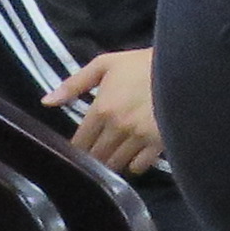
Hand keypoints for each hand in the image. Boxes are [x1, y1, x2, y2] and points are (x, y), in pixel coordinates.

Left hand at [41, 46, 164, 173]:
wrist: (184, 67)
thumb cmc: (142, 64)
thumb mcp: (106, 64)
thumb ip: (74, 84)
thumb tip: (46, 102)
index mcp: (102, 110)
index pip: (80, 142)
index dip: (76, 147)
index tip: (79, 147)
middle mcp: (117, 129)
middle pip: (96, 156)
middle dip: (92, 156)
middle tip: (95, 152)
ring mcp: (138, 140)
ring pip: (115, 164)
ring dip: (111, 162)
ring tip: (112, 155)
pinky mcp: (158, 145)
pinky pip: (138, 167)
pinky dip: (133, 165)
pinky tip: (134, 155)